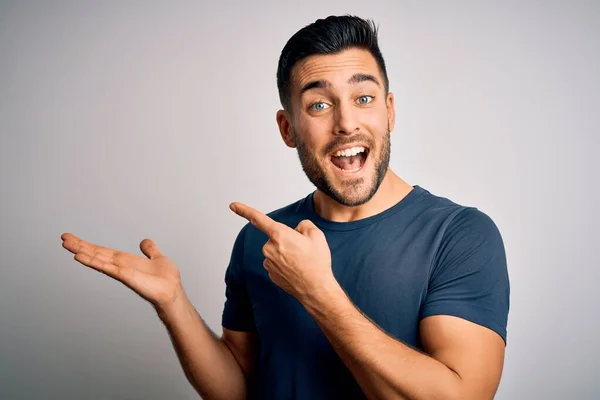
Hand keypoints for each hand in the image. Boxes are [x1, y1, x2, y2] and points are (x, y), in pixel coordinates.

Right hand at [61, 233, 182, 310]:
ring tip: (66, 244)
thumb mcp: (158, 257)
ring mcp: (121, 271)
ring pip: (98, 259)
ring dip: (82, 251)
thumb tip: (145, 241)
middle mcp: (120, 266)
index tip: (74, 239)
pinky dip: (93, 261)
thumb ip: (150, 250)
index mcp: (126, 261)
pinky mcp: (124, 275)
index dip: (90, 245)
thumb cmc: (166, 279)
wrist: (172, 291)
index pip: (104, 251)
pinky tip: (80, 256)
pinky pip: (106, 267)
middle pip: (97, 254)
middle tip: (64, 238)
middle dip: (80, 246)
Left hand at [229, 202, 336, 300]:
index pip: (258, 219)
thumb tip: (296, 231)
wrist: (316, 289)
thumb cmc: (316, 263)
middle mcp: (269, 248)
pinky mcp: (271, 274)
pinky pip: (277, 263)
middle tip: (304, 250)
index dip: (244, 210)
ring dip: (287, 253)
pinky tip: (297, 270)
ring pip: (277, 250)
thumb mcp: (316, 235)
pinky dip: (286, 264)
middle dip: (288, 240)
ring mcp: (268, 262)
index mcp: (279, 235)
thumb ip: (303, 225)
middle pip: (276, 237)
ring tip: (303, 262)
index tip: (233, 205)